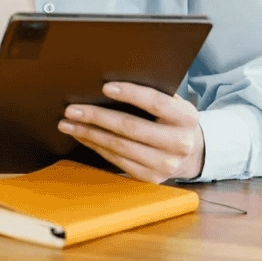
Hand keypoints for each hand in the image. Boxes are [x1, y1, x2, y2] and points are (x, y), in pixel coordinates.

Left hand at [57, 82, 203, 182]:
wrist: (193, 154)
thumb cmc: (174, 120)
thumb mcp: (173, 104)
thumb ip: (153, 93)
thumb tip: (110, 82)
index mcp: (185, 118)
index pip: (155, 102)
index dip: (130, 94)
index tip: (104, 87)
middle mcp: (179, 143)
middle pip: (130, 128)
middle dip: (97, 117)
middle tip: (72, 109)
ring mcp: (165, 164)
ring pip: (119, 146)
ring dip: (89, 134)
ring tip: (68, 123)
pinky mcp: (151, 178)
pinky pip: (117, 160)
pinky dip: (96, 146)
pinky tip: (82, 136)